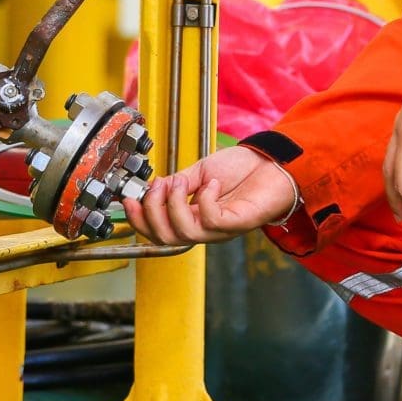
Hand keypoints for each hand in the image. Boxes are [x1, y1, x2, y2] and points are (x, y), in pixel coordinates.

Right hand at [122, 145, 299, 246]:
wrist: (272, 162)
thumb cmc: (242, 169)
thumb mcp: (199, 171)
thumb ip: (176, 182)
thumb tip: (152, 187)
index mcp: (191, 216)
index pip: (157, 231)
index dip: (139, 220)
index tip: (128, 199)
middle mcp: (203, 227)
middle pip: (166, 238)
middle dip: (152, 213)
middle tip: (157, 188)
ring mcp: (220, 228)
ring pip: (185, 233)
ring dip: (175, 204)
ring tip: (182, 181)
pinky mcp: (237, 223)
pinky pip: (212, 221)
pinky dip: (205, 200)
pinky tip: (211, 184)